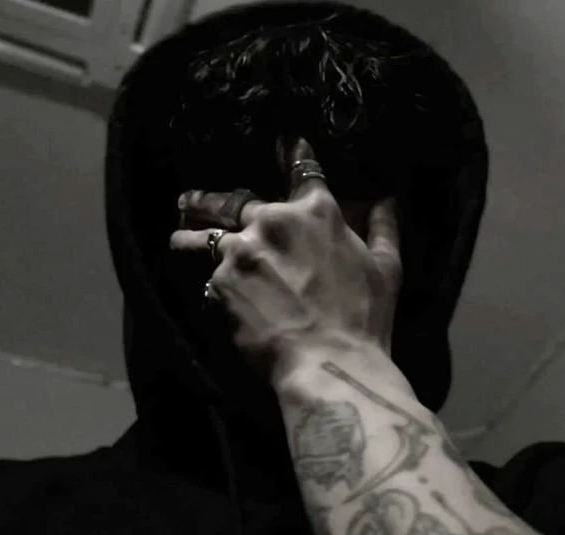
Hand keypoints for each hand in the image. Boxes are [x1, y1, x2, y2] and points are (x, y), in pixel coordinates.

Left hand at [169, 136, 401, 384]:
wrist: (329, 362)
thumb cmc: (364, 317)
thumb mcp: (386, 269)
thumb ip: (383, 229)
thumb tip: (387, 200)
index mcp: (316, 211)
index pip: (302, 168)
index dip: (293, 151)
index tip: (284, 141)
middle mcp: (272, 221)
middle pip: (234, 200)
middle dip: (210, 199)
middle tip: (189, 201)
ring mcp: (242, 251)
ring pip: (206, 236)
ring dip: (190, 233)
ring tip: (178, 235)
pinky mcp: (221, 283)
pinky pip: (210, 277)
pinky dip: (209, 280)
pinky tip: (204, 285)